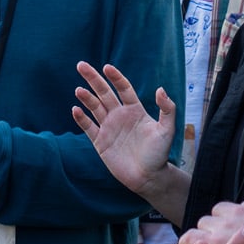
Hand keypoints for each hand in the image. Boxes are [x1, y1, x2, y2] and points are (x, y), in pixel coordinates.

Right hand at [72, 61, 175, 196]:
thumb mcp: (167, 130)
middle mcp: (120, 116)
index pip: (123, 88)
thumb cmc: (159, 154)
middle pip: (104, 93)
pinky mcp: (100, 142)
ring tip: (79, 90)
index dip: (115, 77)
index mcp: (134, 110)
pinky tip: (75, 109)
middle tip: (81, 65)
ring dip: (86, 98)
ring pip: (94, 108)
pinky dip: (81, 119)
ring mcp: (109, 128)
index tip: (107, 67)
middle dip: (93, 79)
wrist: (148, 178)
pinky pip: (88, 127)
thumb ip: (167, 110)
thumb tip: (160, 89)